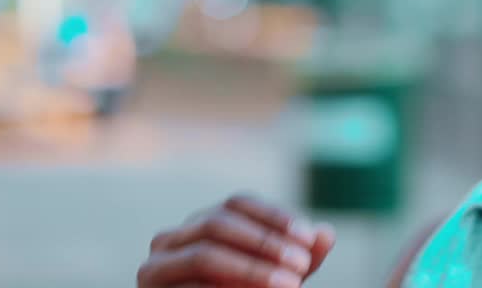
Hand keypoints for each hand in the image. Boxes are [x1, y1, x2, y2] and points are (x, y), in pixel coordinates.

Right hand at [137, 194, 336, 286]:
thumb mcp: (279, 277)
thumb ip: (301, 257)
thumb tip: (326, 235)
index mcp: (203, 221)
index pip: (239, 202)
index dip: (275, 216)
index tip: (309, 238)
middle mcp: (173, 237)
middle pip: (220, 223)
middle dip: (266, 243)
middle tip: (301, 266)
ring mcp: (155, 266)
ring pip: (205, 254)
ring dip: (251, 269)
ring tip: (289, 285)